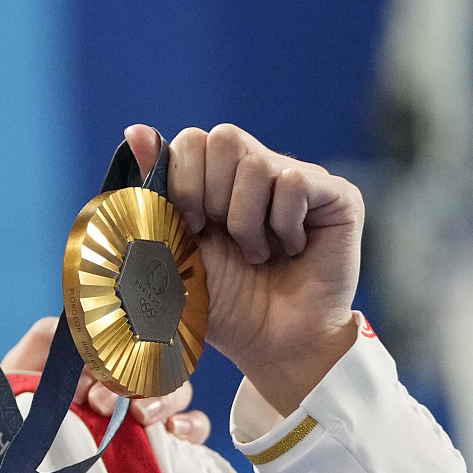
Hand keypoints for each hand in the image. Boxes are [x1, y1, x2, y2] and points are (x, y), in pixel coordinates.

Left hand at [1, 317, 210, 444]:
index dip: (115, 350)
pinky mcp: (166, 439)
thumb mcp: (28, 362)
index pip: (131, 337)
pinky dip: (191, 425)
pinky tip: (173, 431)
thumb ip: (48, 336)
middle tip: (99, 403)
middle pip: (157, 365)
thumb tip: (72, 326)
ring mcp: (151, 407)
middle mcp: (131, 377)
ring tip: (139, 416)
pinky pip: (196, 426)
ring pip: (178, 392)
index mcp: (104, 354)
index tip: (84, 376)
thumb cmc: (27, 397)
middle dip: (133, 382)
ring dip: (161, 401)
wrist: (20, 443)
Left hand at [127, 123, 361, 415]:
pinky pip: (295, 182)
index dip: (184, 183)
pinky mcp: (336, 196)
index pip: (192, 140)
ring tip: (257, 253)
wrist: (267, 343)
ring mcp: (299, 179)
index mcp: (216, 177)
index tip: (192, 227)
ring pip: (257, 164)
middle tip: (224, 237)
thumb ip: (155, 187)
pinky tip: (291, 249)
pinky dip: (282, 224)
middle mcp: (258, 170)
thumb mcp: (173, 244)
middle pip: (224, 138)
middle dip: (213, 197)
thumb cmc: (218, 299)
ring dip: (246, 222)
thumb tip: (136, 130)